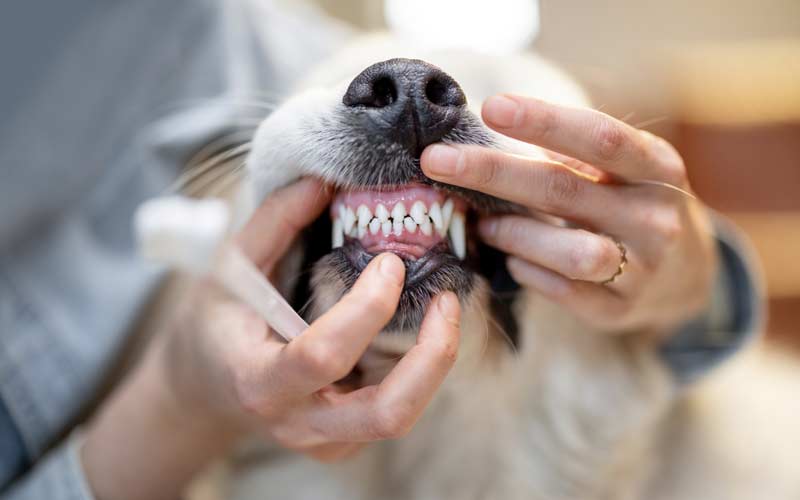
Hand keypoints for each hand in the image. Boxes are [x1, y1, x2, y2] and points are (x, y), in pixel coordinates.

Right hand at [83, 179, 460, 499]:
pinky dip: (419, 371)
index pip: (323, 356)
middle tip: (447, 300)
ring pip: (402, 417)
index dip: (367, 309)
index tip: (390, 263)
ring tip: (445, 310)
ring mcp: (326, 441)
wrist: (206, 388)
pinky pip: (395, 411)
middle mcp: (298, 423)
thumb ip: (274, 223)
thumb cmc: (217, 323)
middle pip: (386, 414)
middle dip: (432, 356)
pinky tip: (418, 330)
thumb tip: (322, 181)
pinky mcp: (346, 443)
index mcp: (259, 380)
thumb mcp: (230, 268)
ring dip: (435, 364)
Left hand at [421, 95, 716, 334]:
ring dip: (513, 234)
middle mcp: (656, 217)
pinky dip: (527, 272)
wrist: (687, 274)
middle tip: (436, 161)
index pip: (600, 138)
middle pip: (564, 190)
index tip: (491, 107)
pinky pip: (563, 291)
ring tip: (483, 224)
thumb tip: (490, 131)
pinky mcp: (620, 310)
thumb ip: (571, 154)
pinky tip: (512, 259)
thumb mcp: (622, 170)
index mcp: (658, 168)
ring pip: (569, 251)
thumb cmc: (632, 204)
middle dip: (492, 173)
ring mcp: (643, 269)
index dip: (545, 121)